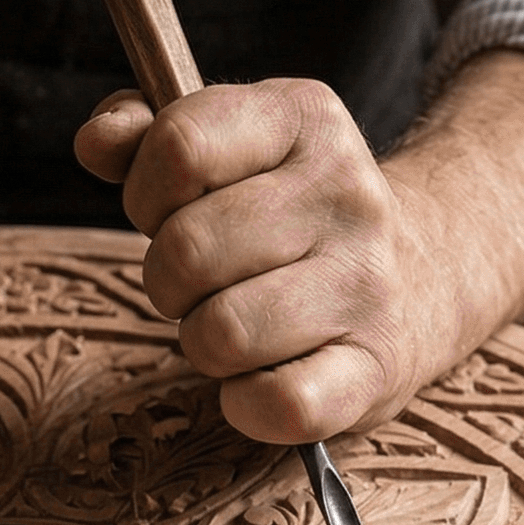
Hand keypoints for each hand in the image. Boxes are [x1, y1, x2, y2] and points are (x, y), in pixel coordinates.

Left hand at [75, 77, 476, 443]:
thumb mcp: (236, 146)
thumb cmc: (294, 214)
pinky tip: (257, 382)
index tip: (171, 211)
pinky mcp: (378, 367)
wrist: (427, 274)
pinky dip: (246, 404)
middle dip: (168, 280)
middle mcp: (349, 195)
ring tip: (235, 328)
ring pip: (221, 333)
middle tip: (201, 284)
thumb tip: (96, 144)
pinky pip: (281, 403)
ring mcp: (368, 284)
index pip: (180, 146)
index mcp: (306, 120)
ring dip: (203, 344)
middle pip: (187, 249)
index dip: (147, 190)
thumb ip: (152, 134)